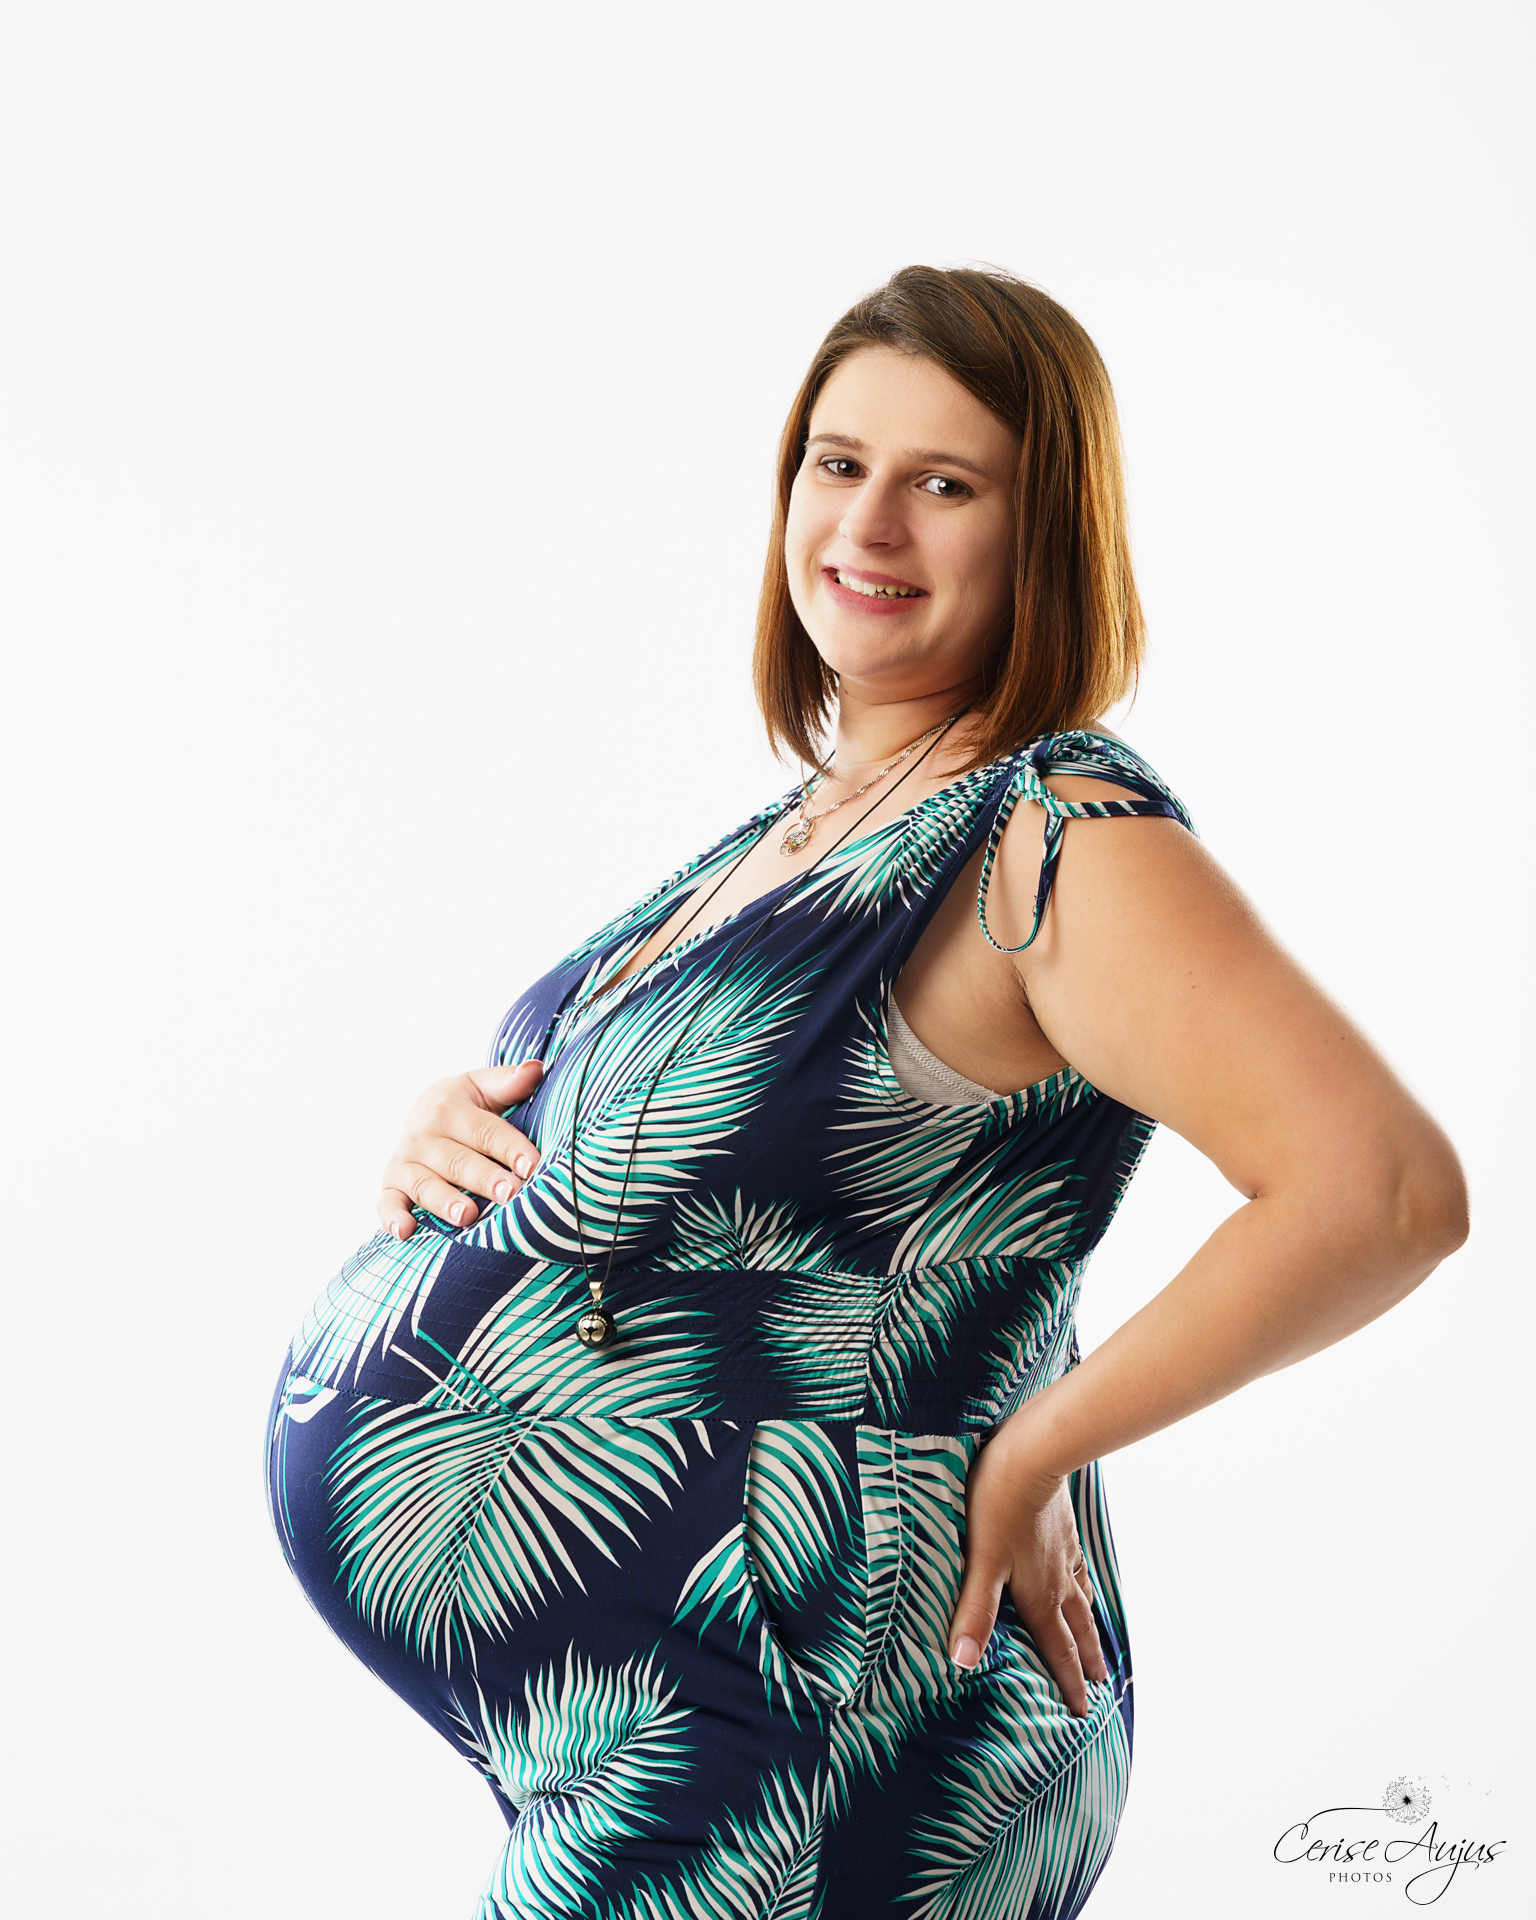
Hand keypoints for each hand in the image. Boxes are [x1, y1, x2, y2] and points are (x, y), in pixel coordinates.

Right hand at [378, 1060, 543, 1240]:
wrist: (421, 1114)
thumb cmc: (464, 1106)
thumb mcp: (483, 1088)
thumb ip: (508, 1082)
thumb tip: (536, 1069)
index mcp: (448, 1109)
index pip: (485, 1131)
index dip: (509, 1148)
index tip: (532, 1166)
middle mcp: (423, 1136)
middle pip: (458, 1161)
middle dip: (484, 1178)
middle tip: (509, 1193)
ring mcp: (404, 1163)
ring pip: (425, 1184)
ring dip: (444, 1200)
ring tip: (467, 1216)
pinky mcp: (391, 1186)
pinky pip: (387, 1204)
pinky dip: (393, 1218)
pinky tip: (406, 1231)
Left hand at [948, 1425, 1108, 1717]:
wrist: (1032, 1452)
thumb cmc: (998, 1504)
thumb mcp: (981, 1561)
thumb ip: (974, 1612)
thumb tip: (962, 1663)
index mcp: (1039, 1595)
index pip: (1057, 1650)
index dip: (1068, 1683)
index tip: (1083, 1714)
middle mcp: (1058, 1581)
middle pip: (1076, 1631)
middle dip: (1085, 1663)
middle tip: (1101, 1689)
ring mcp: (1064, 1554)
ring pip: (1082, 1600)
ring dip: (1090, 1629)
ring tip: (1099, 1647)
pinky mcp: (1064, 1529)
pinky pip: (1079, 1569)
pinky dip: (1085, 1587)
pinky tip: (1083, 1583)